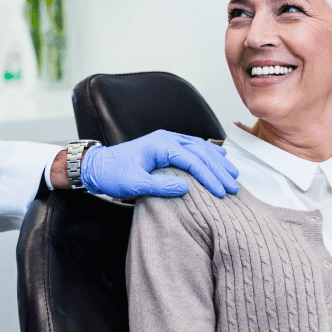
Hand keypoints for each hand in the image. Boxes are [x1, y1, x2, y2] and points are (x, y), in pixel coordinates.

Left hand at [80, 130, 239, 198]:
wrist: (97, 167)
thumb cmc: (112, 175)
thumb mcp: (134, 184)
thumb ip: (159, 186)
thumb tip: (186, 188)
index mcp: (160, 145)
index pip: (193, 160)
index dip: (209, 176)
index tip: (221, 192)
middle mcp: (167, 139)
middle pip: (201, 152)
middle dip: (219, 170)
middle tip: (233, 187)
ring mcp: (167, 141)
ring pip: (200, 148)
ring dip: (217, 162)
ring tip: (233, 175)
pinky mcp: (166, 147)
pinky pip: (193, 148)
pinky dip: (208, 155)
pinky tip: (219, 159)